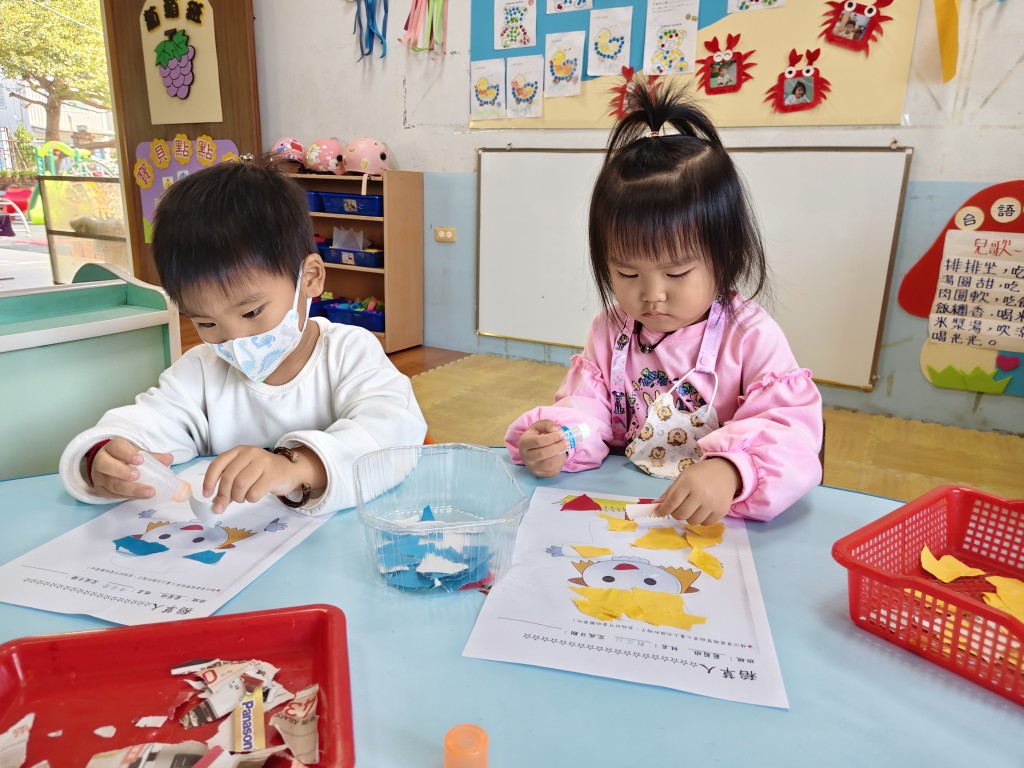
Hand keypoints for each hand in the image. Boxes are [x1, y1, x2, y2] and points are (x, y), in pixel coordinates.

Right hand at [89, 438, 173, 499]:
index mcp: (112, 448)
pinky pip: (113, 495)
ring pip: (110, 483)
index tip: (140, 460)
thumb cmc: (124, 459)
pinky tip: (140, 497)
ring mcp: (99, 477)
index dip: (127, 454)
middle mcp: (102, 461)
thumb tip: (169, 459)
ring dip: (130, 489)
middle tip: (137, 476)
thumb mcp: (136, 453)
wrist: (106, 468)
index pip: (116, 448)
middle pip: (106, 465)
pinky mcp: (101, 490)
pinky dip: (128, 496)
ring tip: (147, 492)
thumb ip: (152, 456)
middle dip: (122, 471)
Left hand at [202, 445, 323, 513]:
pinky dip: (251, 499)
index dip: (209, 480)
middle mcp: (250, 453)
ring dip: (238, 497)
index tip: (207, 495)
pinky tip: (255, 495)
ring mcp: (263, 462)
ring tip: (243, 497)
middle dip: (223, 495)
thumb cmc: (262, 473)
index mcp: (239, 451)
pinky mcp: (273, 474)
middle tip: (221, 507)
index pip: (218, 464)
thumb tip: (215, 504)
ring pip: (241, 486)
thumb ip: (228, 485)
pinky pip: (254, 493)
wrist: (290, 471)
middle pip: (229, 477)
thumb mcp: (243, 473)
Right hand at [518, 419, 569, 477]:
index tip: (562, 434)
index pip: (538, 441)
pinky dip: (560, 464)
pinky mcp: (540, 474)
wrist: (531, 448)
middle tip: (567, 442)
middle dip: (558, 447)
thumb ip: (548, 425)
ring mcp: (532, 467)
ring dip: (560, 456)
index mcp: (524, 443)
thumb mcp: (540, 426)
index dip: (552, 438)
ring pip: (549, 464)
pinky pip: (553, 472)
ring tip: (565, 449)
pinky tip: (561, 456)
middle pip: (543, 454)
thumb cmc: (537, 435)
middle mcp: (525, 457)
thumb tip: (557, 431)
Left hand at [655, 457, 740, 525]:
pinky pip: (705, 524)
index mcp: (689, 482)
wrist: (725, 472)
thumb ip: (670, 492)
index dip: (663, 510)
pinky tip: (703, 510)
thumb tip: (656, 506)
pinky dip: (701, 519)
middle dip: (676, 513)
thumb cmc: (701, 474)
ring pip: (693, 522)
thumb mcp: (683, 477)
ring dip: (689, 517)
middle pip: (681, 514)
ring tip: (692, 507)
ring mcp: (712, 504)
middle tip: (678, 508)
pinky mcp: (721, 511)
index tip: (658, 512)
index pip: (672, 502)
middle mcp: (701, 494)